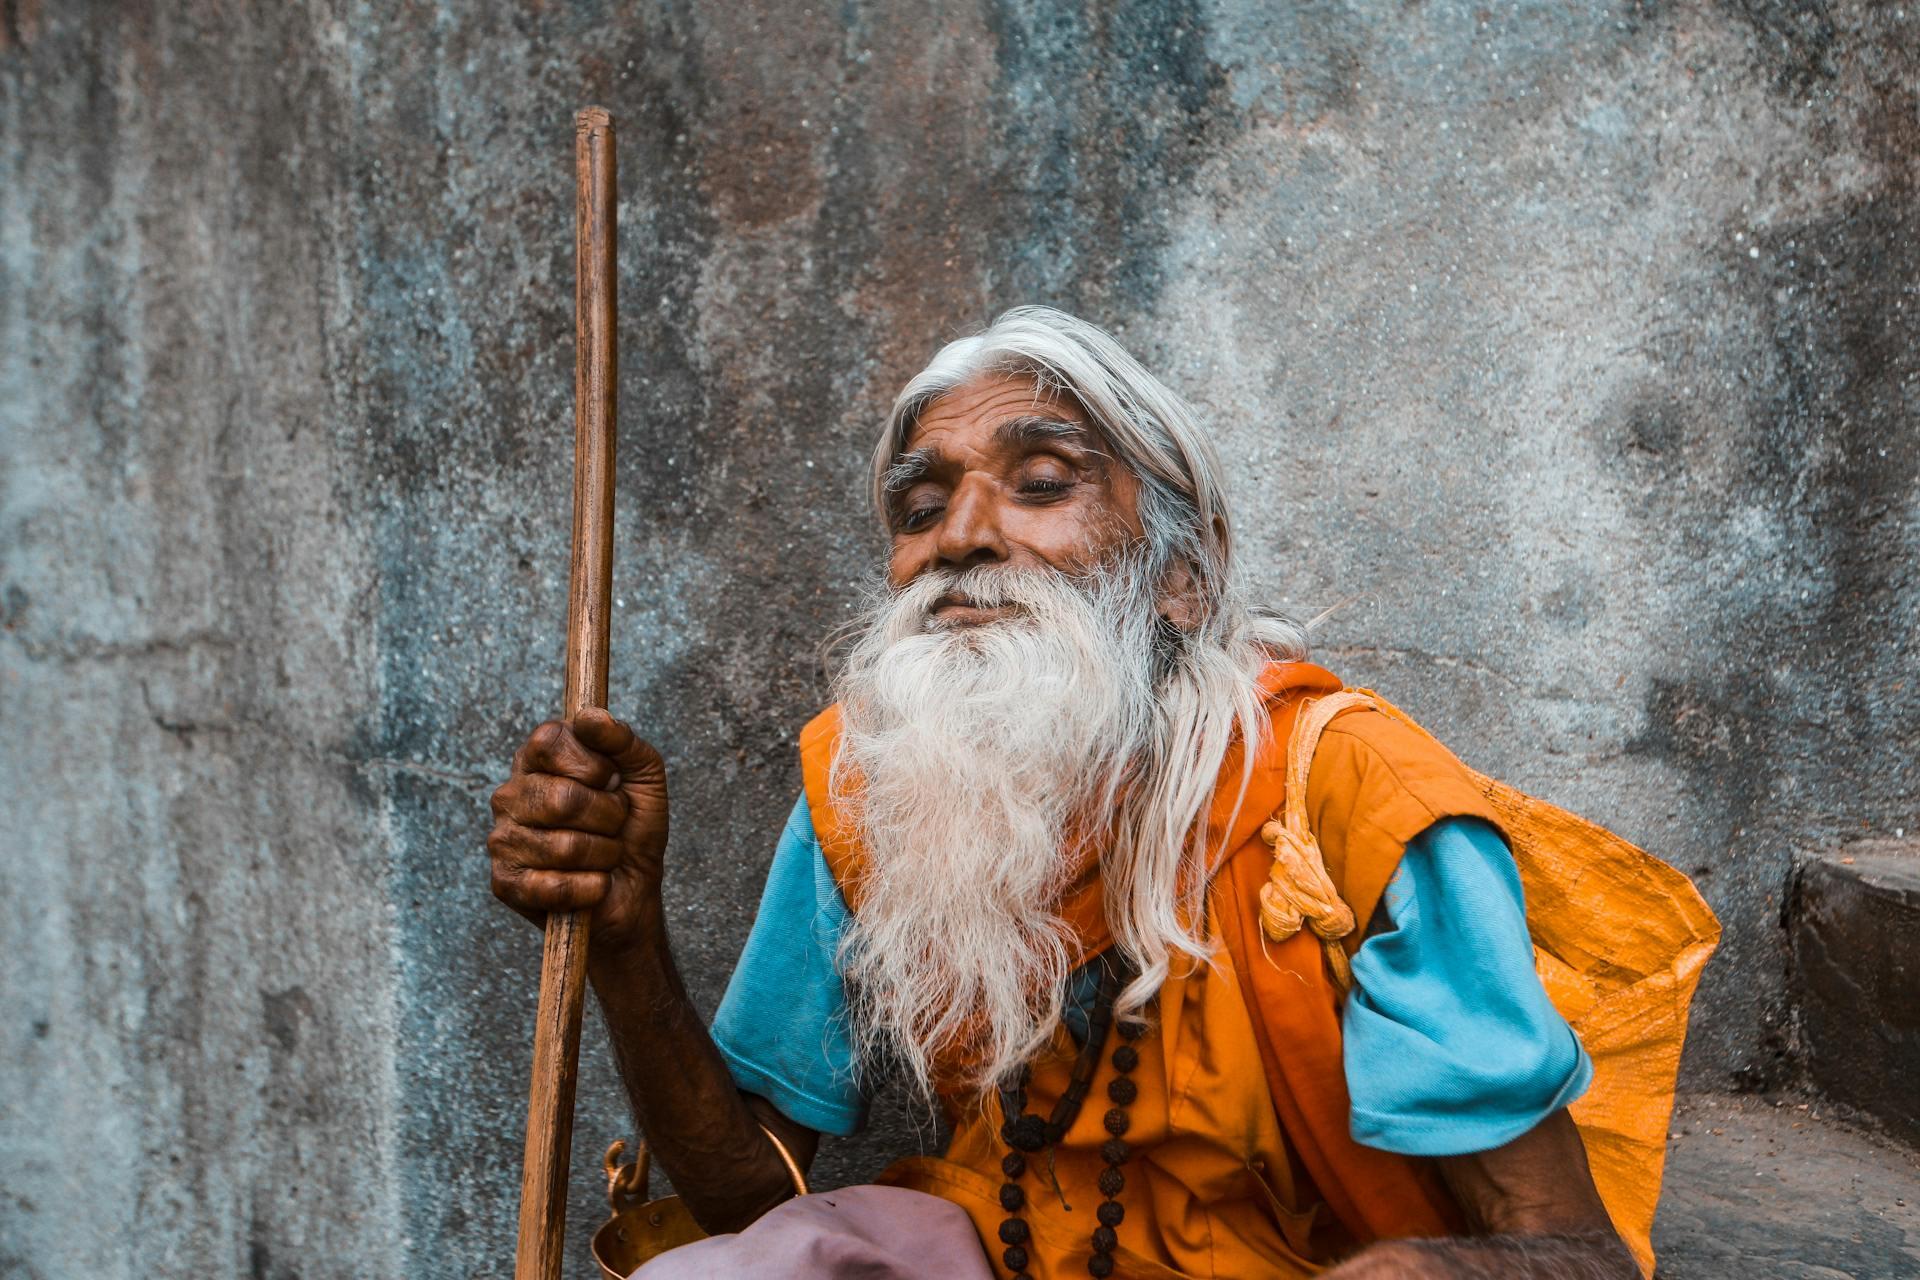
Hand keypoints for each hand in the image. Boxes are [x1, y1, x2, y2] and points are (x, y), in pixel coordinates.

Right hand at [487, 708, 668, 953]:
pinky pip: (555, 886)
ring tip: (603, 855)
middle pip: (562, 798)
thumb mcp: (644, 775)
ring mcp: (502, 839)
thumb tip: (590, 716)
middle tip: (614, 825)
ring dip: (604, 855)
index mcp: (536, 760)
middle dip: (609, 817)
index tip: (610, 780)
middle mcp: (510, 794)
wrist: (633, 889)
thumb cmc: (633, 827)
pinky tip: (593, 884)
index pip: (549, 741)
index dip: (592, 765)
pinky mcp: (505, 883)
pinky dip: (591, 888)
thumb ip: (622, 740)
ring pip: (564, 846)